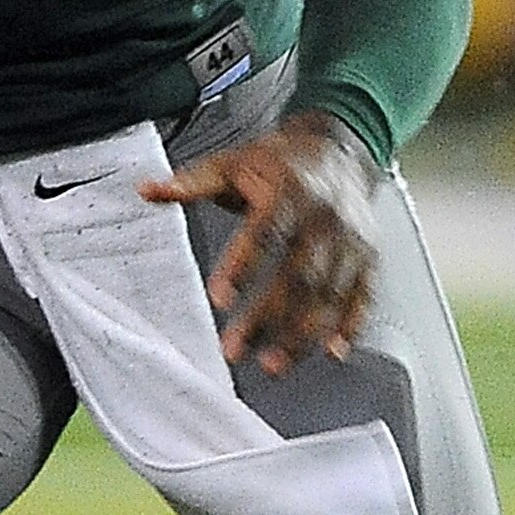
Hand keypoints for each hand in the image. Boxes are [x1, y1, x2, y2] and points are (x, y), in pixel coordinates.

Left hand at [142, 108, 381, 373]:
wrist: (339, 150)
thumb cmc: (279, 163)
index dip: (242, 265)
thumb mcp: (232, 163)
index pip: (264, 232)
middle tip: (236, 349)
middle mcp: (324, 217)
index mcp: (288, 190)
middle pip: (298, 273)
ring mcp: (350, 240)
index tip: (220, 297)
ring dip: (302, 332)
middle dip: (268, 316)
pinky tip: (332, 351)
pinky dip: (351, 324)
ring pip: (329, 292)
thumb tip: (147, 190)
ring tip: (273, 364)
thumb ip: (192, 182)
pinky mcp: (367, 257)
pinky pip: (364, 294)